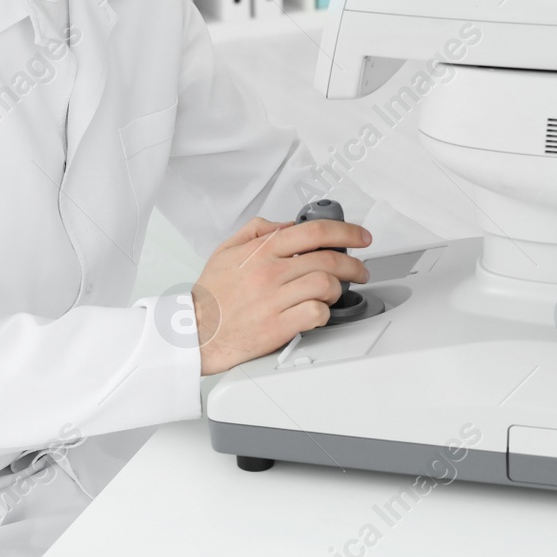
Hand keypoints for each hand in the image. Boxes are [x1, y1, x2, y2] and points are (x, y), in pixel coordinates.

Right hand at [193, 215, 371, 375]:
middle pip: (328, 260)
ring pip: (326, 286)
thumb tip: (286, 225)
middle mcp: (269, 273)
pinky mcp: (278, 327)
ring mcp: (274, 300)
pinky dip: (324, 312)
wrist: (196, 332)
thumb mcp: (226, 250)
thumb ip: (257, 231)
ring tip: (335, 293)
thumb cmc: (212, 296)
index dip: (346, 232)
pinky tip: (319, 311)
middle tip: (360, 270)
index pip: (314, 232)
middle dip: (354, 265)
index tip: (360, 237)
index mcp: (261, 252)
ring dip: (338, 290)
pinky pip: (316, 313)